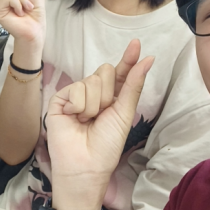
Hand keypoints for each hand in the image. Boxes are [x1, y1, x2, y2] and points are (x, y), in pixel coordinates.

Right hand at [46, 40, 153, 209]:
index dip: (128, 59)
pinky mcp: (61, 98)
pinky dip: (80, 105)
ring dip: (95, 104)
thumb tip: (148, 58)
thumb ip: (133, 84)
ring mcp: (76, 95)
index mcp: (112, 97)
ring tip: (87, 121)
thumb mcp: (124, 113)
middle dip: (108, 94)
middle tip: (102, 115)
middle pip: (106, 71)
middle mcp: (94, 93)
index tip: (136, 43)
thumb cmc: (106, 146)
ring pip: (92, 80)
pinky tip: (75, 118)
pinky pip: (76, 88)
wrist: (85, 165)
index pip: (121, 72)